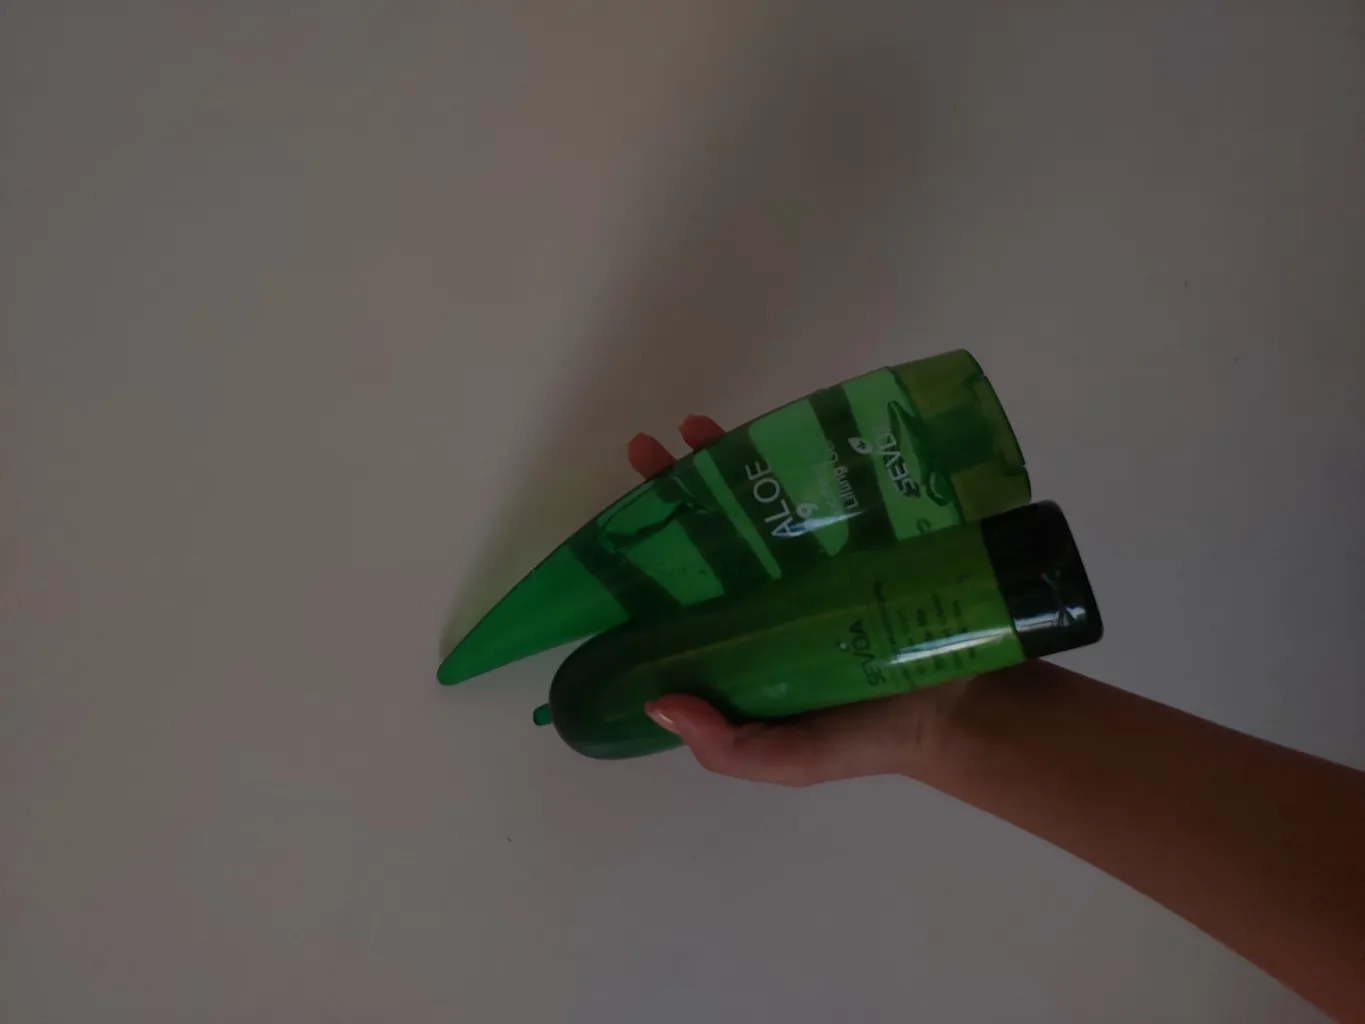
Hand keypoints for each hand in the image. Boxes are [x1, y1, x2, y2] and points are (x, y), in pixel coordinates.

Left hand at [627, 415, 974, 786]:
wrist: (959, 713)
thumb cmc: (865, 738)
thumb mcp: (786, 759)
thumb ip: (725, 746)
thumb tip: (654, 703)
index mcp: (737, 643)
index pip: (679, 593)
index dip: (647, 556)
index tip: (619, 521)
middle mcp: (765, 597)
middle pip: (709, 536)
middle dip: (675, 491)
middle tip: (648, 448)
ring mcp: (810, 563)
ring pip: (757, 507)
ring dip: (724, 465)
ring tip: (694, 427)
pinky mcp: (857, 539)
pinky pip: (819, 495)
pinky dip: (796, 463)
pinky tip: (774, 435)